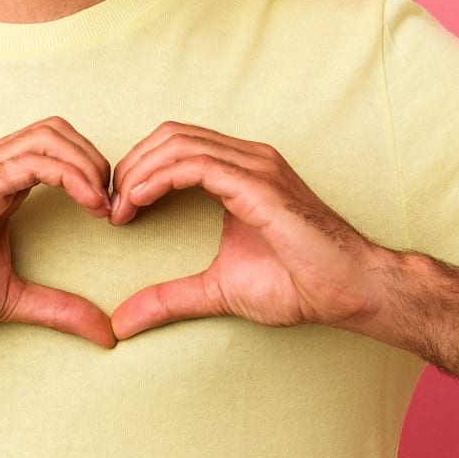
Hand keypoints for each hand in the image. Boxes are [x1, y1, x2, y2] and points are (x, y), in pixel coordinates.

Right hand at [0, 117, 117, 348]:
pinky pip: (32, 162)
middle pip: (56, 129)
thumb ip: (59, 307)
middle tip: (117, 204)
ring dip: (89, 165)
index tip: (113, 212)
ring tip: (106, 205)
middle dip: (96, 159)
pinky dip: (71, 176)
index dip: (91, 170)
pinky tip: (90, 206)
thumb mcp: (12, 299)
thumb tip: (108, 333)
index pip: (54, 146)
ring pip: (48, 136)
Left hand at [105, 121, 398, 340]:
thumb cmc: (298, 285)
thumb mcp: (216, 290)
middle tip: (109, 207)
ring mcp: (255, 166)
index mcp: (239, 171)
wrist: (349, 291)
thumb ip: (169, 298)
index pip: (174, 146)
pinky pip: (195, 164)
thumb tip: (122, 321)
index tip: (115, 210)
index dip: (137, 170)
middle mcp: (247, 158)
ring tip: (119, 207)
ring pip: (177, 143)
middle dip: (130, 166)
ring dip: (137, 171)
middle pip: (169, 135)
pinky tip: (138, 202)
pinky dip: (158, 178)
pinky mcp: (259, 184)